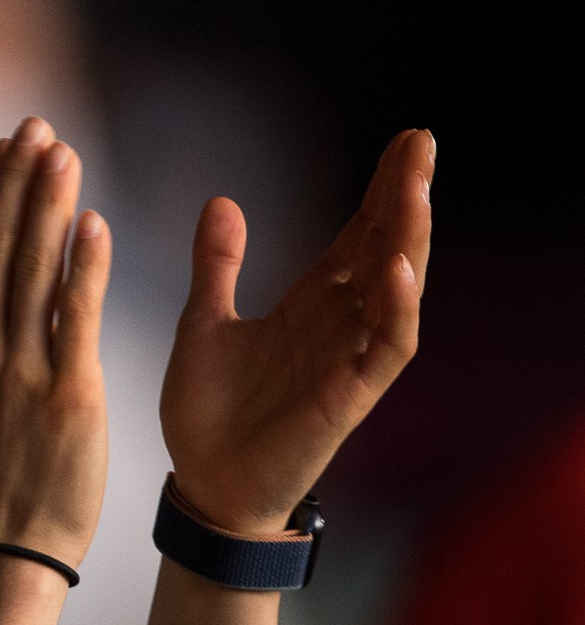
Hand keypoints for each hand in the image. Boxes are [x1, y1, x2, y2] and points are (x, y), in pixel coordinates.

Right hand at [0, 117, 110, 566]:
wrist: (10, 546)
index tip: (2, 149)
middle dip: (17, 178)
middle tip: (39, 128)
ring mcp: (20, 368)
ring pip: (33, 266)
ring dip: (50, 203)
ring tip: (66, 153)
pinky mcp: (69, 390)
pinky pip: (75, 313)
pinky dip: (85, 265)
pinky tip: (95, 222)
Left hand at [161, 128, 434, 533]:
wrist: (201, 484)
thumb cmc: (208, 412)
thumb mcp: (204, 323)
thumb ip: (217, 265)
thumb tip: (223, 200)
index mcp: (310, 305)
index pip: (357, 235)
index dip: (381, 190)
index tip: (407, 140)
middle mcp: (340, 325)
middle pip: (386, 249)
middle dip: (406, 196)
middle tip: (423, 142)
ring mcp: (350, 359)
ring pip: (397, 290)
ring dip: (409, 239)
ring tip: (415, 188)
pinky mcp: (350, 396)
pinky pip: (386, 347)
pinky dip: (396, 308)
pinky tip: (397, 268)